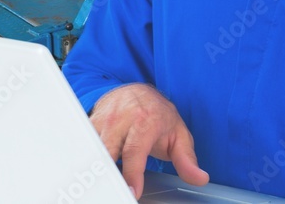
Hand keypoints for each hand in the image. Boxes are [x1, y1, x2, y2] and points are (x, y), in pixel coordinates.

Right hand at [90, 83, 209, 198]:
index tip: (132, 191)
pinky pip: (85, 142)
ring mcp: (104, 118)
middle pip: (108, 149)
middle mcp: (122, 117)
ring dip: (96, 166)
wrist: (138, 91)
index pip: (134, 150)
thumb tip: (200, 178)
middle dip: (109, 173)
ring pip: (93, 146)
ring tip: (102, 184)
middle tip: (114, 192)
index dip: (132, 173)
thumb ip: (187, 160)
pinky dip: (87, 157)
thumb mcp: (178, 135)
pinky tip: (92, 171)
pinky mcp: (91, 122)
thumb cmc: (159, 116)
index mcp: (146, 120)